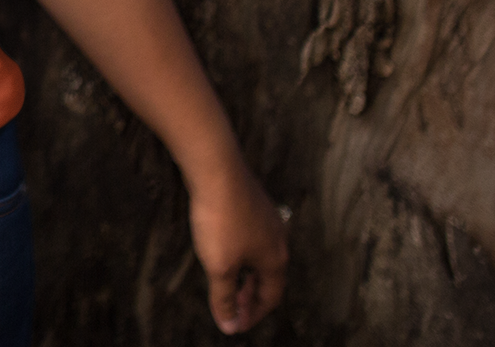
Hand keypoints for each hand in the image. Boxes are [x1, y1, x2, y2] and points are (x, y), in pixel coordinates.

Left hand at [188, 157, 288, 333]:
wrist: (216, 168)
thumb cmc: (220, 218)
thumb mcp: (219, 266)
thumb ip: (224, 298)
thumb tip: (229, 325)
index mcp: (276, 259)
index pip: (271, 297)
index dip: (253, 314)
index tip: (236, 323)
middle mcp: (278, 239)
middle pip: (269, 277)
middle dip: (250, 295)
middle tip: (232, 306)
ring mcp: (267, 218)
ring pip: (261, 256)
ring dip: (246, 273)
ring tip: (228, 281)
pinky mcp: (252, 202)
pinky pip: (252, 238)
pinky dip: (242, 253)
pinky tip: (225, 249)